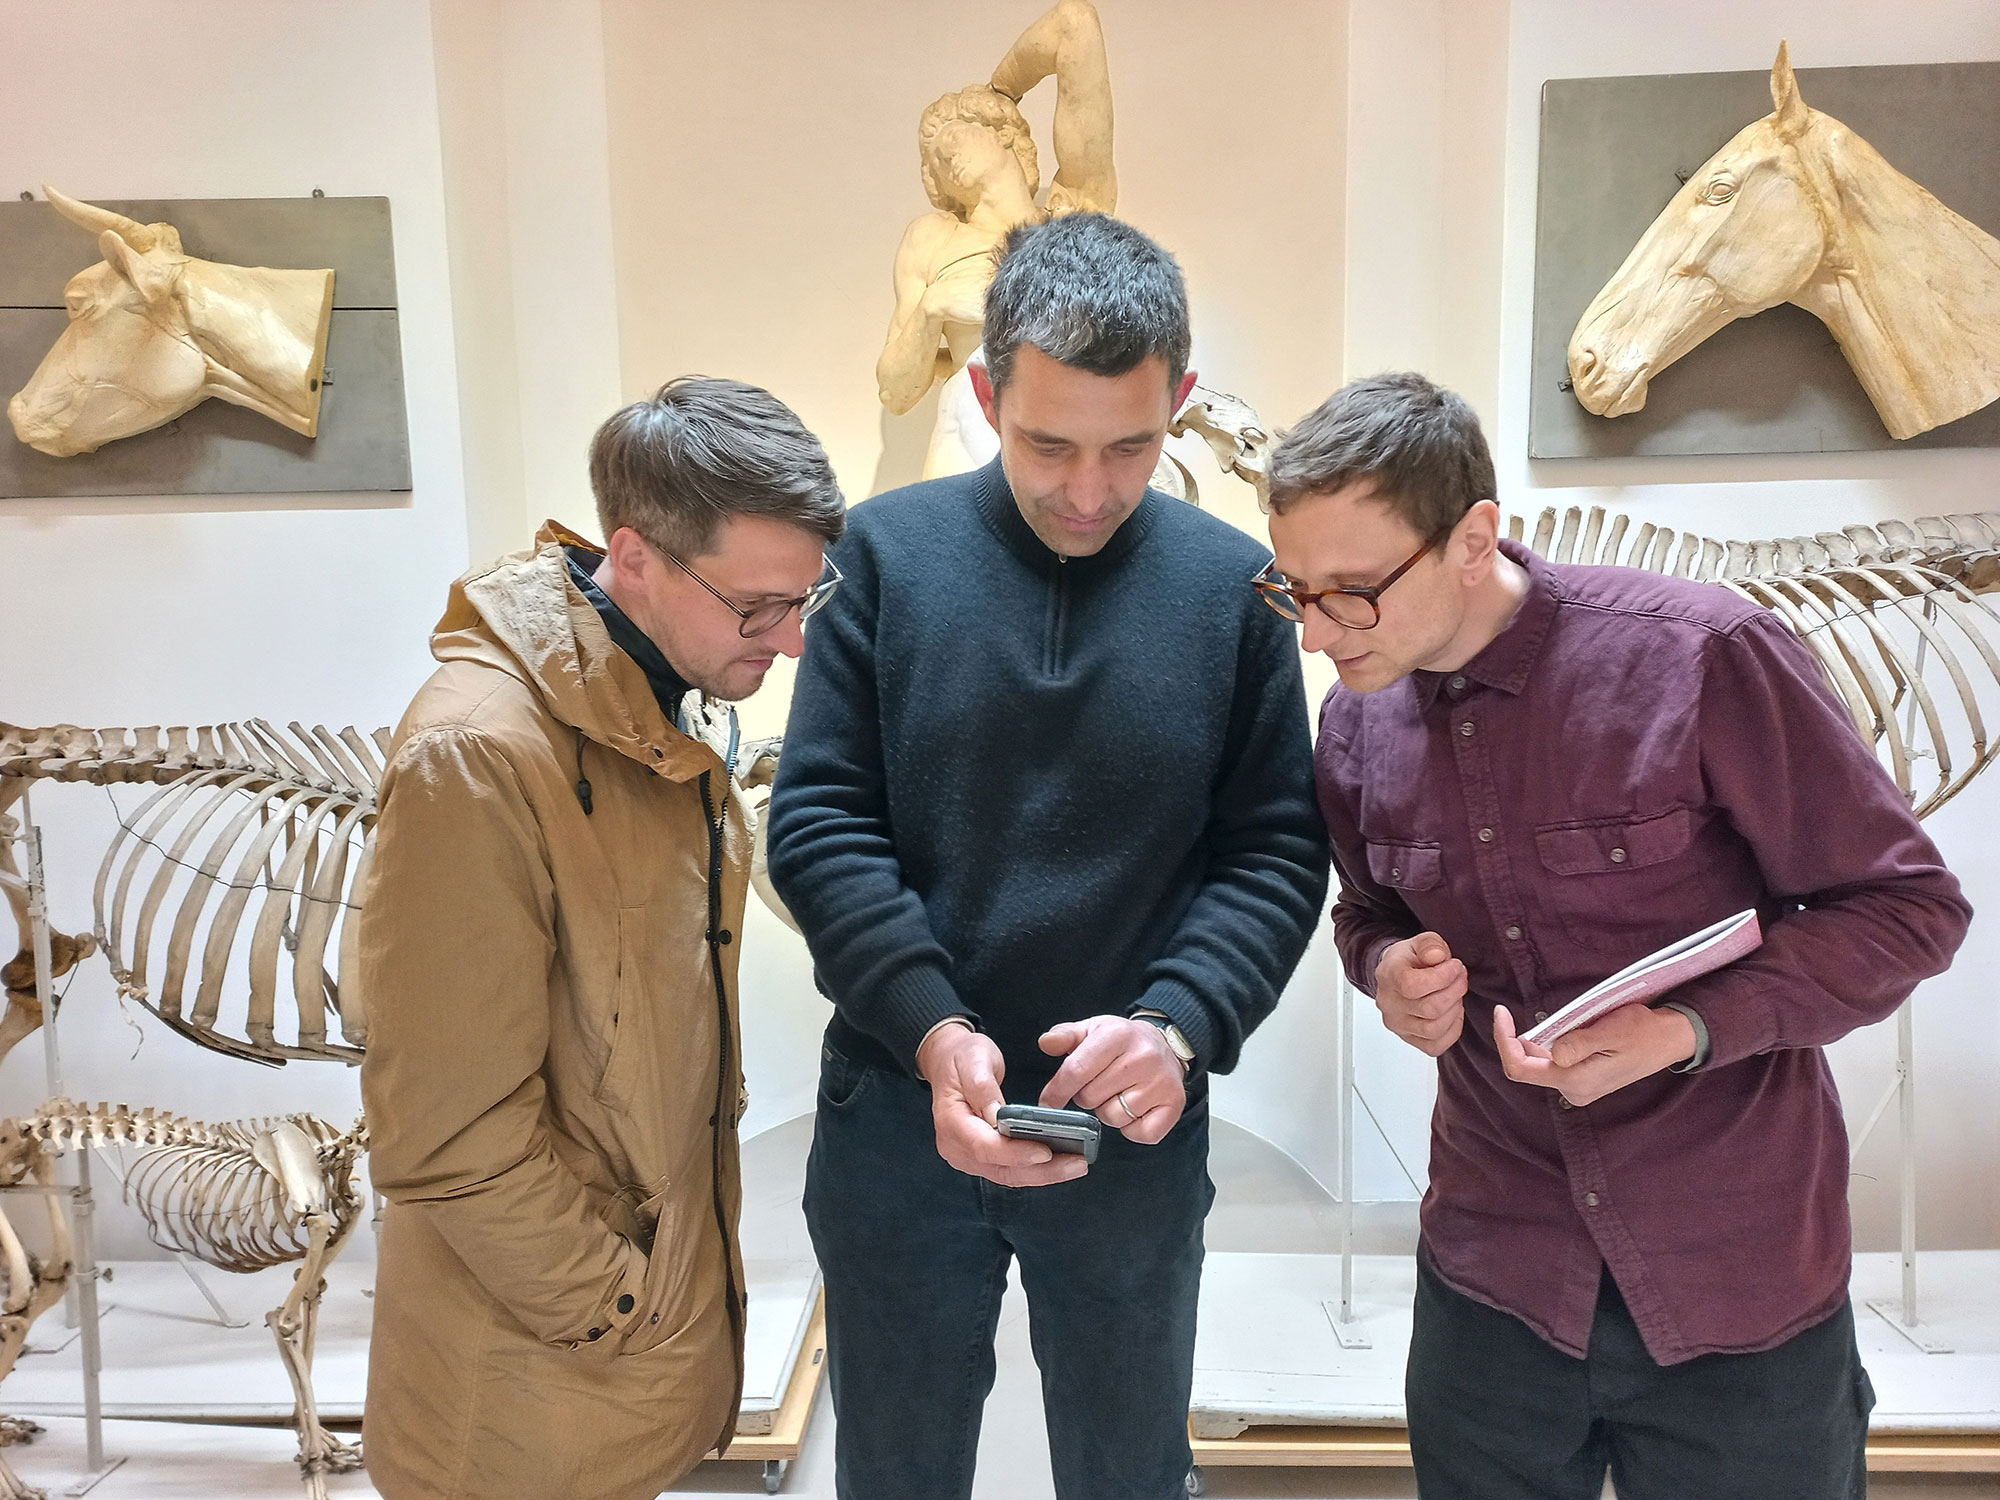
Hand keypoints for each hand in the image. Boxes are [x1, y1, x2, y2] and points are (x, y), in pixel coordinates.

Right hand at [918, 1023, 1087, 1186]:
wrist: (948, 1061)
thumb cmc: (961, 1058)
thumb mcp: (974, 1060)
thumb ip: (984, 1088)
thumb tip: (997, 1116)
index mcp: (951, 1122)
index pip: (984, 1147)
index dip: (1015, 1153)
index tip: (1046, 1152)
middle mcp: (956, 1146)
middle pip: (1000, 1168)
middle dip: (1040, 1171)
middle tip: (1076, 1164)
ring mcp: (967, 1156)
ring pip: (1008, 1175)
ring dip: (1043, 1174)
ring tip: (1075, 1166)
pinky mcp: (981, 1158)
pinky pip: (1009, 1170)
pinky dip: (1035, 1170)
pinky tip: (1060, 1164)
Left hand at [1037, 1016, 1185, 1144]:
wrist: (1166, 1045)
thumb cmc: (1123, 1041)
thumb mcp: (1093, 1029)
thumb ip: (1065, 1036)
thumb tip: (1046, 1043)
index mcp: (1117, 1035)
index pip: (1076, 1070)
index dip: (1056, 1091)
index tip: (1048, 1102)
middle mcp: (1142, 1057)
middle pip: (1091, 1098)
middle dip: (1087, 1096)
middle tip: (1099, 1084)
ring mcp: (1160, 1082)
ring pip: (1113, 1118)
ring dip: (1109, 1112)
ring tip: (1119, 1093)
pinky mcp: (1174, 1104)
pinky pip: (1139, 1133)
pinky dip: (1132, 1128)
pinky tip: (1135, 1108)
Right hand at [1373, 933, 1467, 1055]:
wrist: (1396, 976)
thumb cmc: (1410, 960)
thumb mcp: (1420, 942)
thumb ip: (1430, 944)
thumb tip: (1438, 957)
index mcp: (1388, 976)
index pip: (1413, 986)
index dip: (1442, 977)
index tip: (1455, 966)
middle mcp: (1389, 1004)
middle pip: (1429, 1009)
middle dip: (1455, 992)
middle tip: (1461, 978)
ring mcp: (1398, 1025)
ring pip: (1433, 1030)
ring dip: (1454, 1010)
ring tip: (1457, 994)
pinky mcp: (1409, 1040)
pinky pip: (1436, 1045)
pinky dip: (1452, 1030)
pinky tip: (1453, 1013)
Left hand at [1492, 1004, 1697, 1106]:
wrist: (1670, 1040)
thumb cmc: (1643, 1032)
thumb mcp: (1609, 1031)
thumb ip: (1577, 1044)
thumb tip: (1552, 1053)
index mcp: (1576, 1081)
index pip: (1519, 1068)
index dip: (1504, 1040)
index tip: (1501, 1012)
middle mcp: (1573, 1091)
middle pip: (1527, 1066)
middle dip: (1518, 1039)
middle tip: (1522, 1011)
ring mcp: (1579, 1088)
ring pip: (1540, 1064)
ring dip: (1537, 1040)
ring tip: (1559, 1021)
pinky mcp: (1584, 1080)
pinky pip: (1554, 1063)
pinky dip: (1550, 1044)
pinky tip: (1566, 1029)